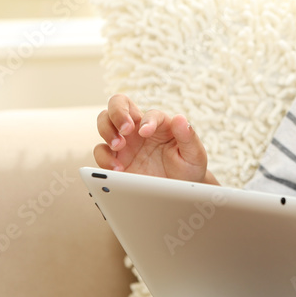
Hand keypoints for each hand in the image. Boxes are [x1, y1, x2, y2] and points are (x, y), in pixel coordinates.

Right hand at [94, 94, 208, 182]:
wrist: (178, 191)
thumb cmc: (188, 168)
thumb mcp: (194, 154)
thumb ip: (188, 136)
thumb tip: (180, 119)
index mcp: (159, 123)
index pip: (149, 113)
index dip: (147, 120)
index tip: (146, 132)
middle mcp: (138, 128)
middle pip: (118, 104)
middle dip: (117, 113)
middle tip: (125, 130)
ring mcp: (125, 142)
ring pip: (104, 122)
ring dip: (107, 131)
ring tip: (118, 147)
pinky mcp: (115, 159)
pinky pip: (101, 151)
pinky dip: (104, 158)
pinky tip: (117, 168)